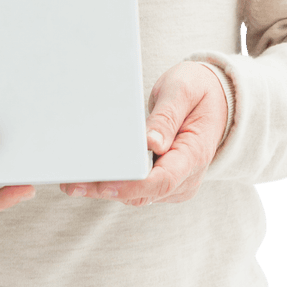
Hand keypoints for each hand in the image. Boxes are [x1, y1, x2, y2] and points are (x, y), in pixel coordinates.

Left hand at [61, 61, 227, 206]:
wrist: (215, 99)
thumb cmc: (198, 90)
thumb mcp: (183, 91)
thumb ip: (167, 117)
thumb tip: (152, 143)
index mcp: (195, 155)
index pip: (162, 181)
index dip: (131, 185)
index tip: (103, 183)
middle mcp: (186, 177)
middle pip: (143, 194)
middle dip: (106, 190)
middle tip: (71, 183)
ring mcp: (175, 183)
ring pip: (136, 196)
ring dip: (104, 190)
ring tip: (71, 181)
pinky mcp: (163, 181)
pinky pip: (136, 188)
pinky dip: (112, 183)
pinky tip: (88, 175)